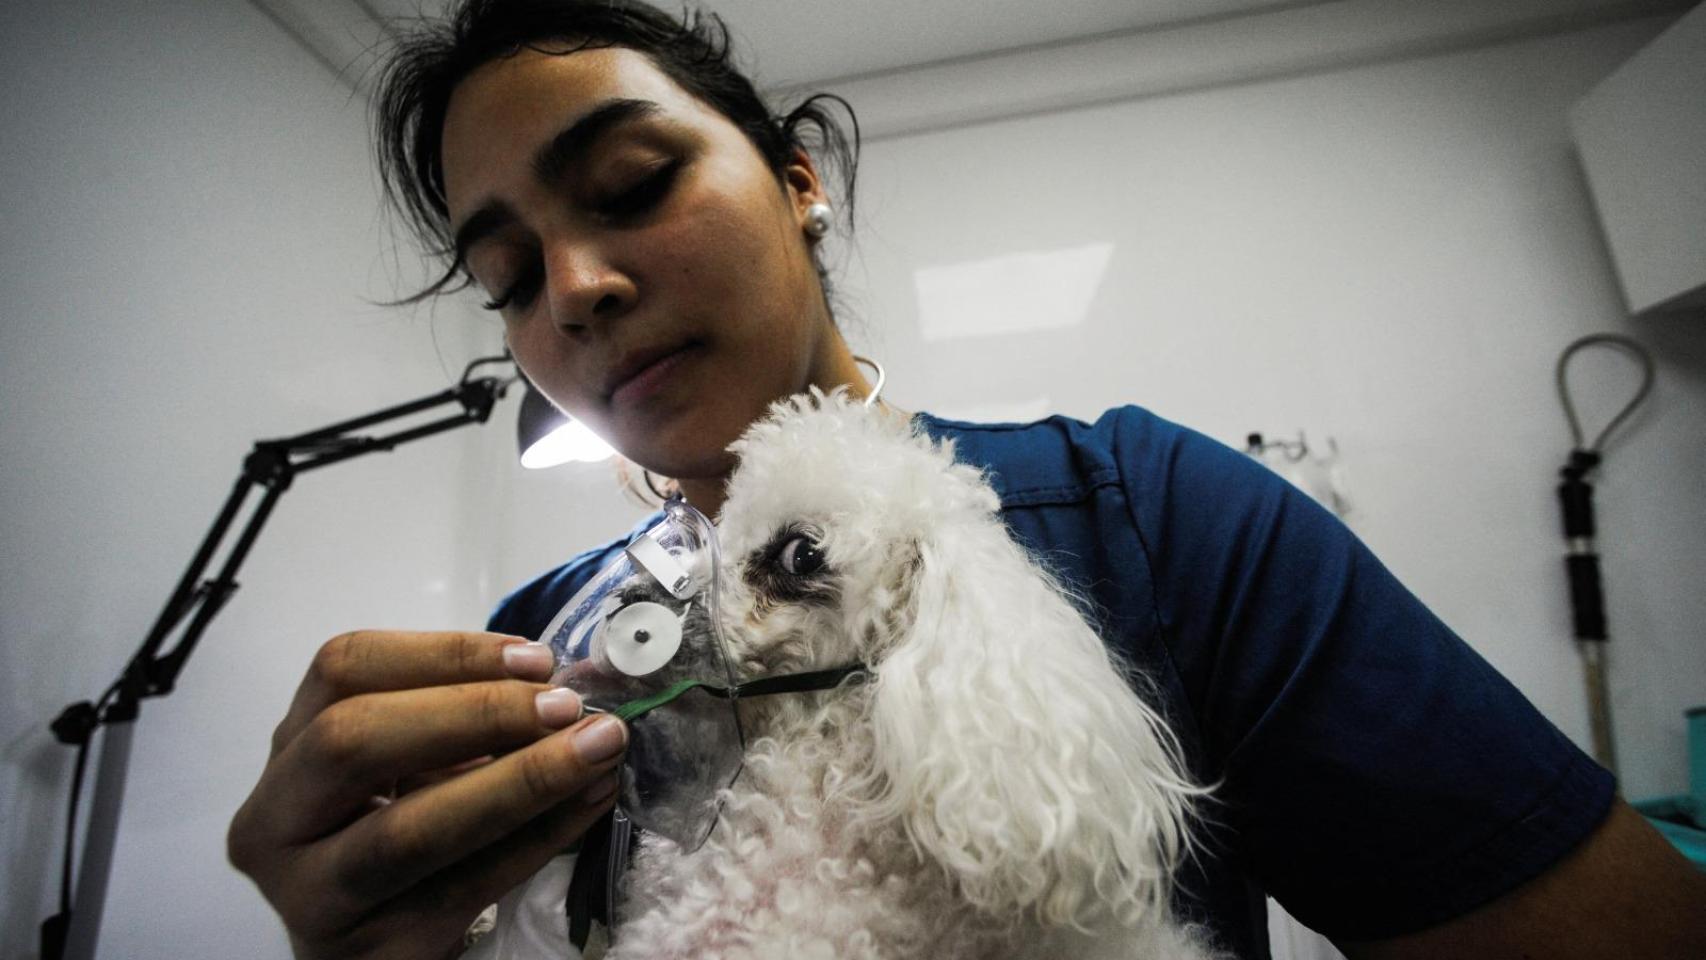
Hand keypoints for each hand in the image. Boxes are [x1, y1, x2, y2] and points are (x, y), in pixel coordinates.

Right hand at [227, 631, 625, 958]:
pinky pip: (466, 888)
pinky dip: (540, 839)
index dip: (444, 654)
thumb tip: (554, 679)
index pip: (344, 668)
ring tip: (598, 750)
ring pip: (409, 830)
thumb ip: (458, 714)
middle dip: (476, 713)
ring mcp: (312, 896)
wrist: (372, 945)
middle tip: (567, 708)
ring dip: (521, 780)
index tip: (535, 658)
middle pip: (354, 740)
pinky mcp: (370, 951)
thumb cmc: (393, 830)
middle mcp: (276, 820)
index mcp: (288, 747)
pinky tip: (591, 804)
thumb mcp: (404, 763)